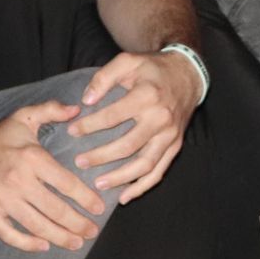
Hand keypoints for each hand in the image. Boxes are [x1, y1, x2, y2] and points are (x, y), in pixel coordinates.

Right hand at [0, 101, 105, 252]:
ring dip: (59, 237)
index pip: (67, 183)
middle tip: (92, 232)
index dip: (86, 199)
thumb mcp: (24, 116)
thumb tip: (77, 108)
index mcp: (32, 158)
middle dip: (77, 223)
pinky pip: (10, 234)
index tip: (99, 209)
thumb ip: (52, 110)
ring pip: (37, 225)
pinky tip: (43, 246)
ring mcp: (1, 199)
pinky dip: (28, 244)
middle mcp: (18, 180)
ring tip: (75, 243)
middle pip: (55, 209)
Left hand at [67, 51, 198, 204]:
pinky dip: (142, 187)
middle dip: (100, 157)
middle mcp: (160, 118)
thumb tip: (86, 101)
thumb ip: (104, 78)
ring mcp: (170, 135)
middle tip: (80, 162)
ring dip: (120, 178)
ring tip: (98, 184)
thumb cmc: (152, 68)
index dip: (90, 125)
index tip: (72, 131)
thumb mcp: (127, 61)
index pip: (113, 116)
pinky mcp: (175, 146)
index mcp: (147, 96)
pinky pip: (159, 172)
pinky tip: (124, 196)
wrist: (187, 74)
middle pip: (127, 145)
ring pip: (144, 164)